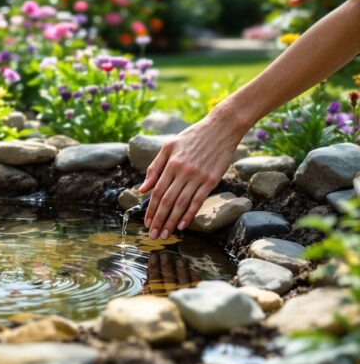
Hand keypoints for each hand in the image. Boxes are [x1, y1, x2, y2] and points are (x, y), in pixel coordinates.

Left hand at [138, 113, 243, 239]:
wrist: (221, 128)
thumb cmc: (192, 137)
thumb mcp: (168, 147)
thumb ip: (154, 168)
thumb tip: (142, 189)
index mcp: (170, 164)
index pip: (157, 192)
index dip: (151, 210)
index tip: (147, 223)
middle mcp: (183, 172)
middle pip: (167, 202)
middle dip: (159, 220)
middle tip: (154, 235)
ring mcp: (198, 177)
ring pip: (181, 204)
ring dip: (172, 222)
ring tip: (165, 234)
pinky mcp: (211, 180)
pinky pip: (198, 201)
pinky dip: (189, 215)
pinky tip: (183, 226)